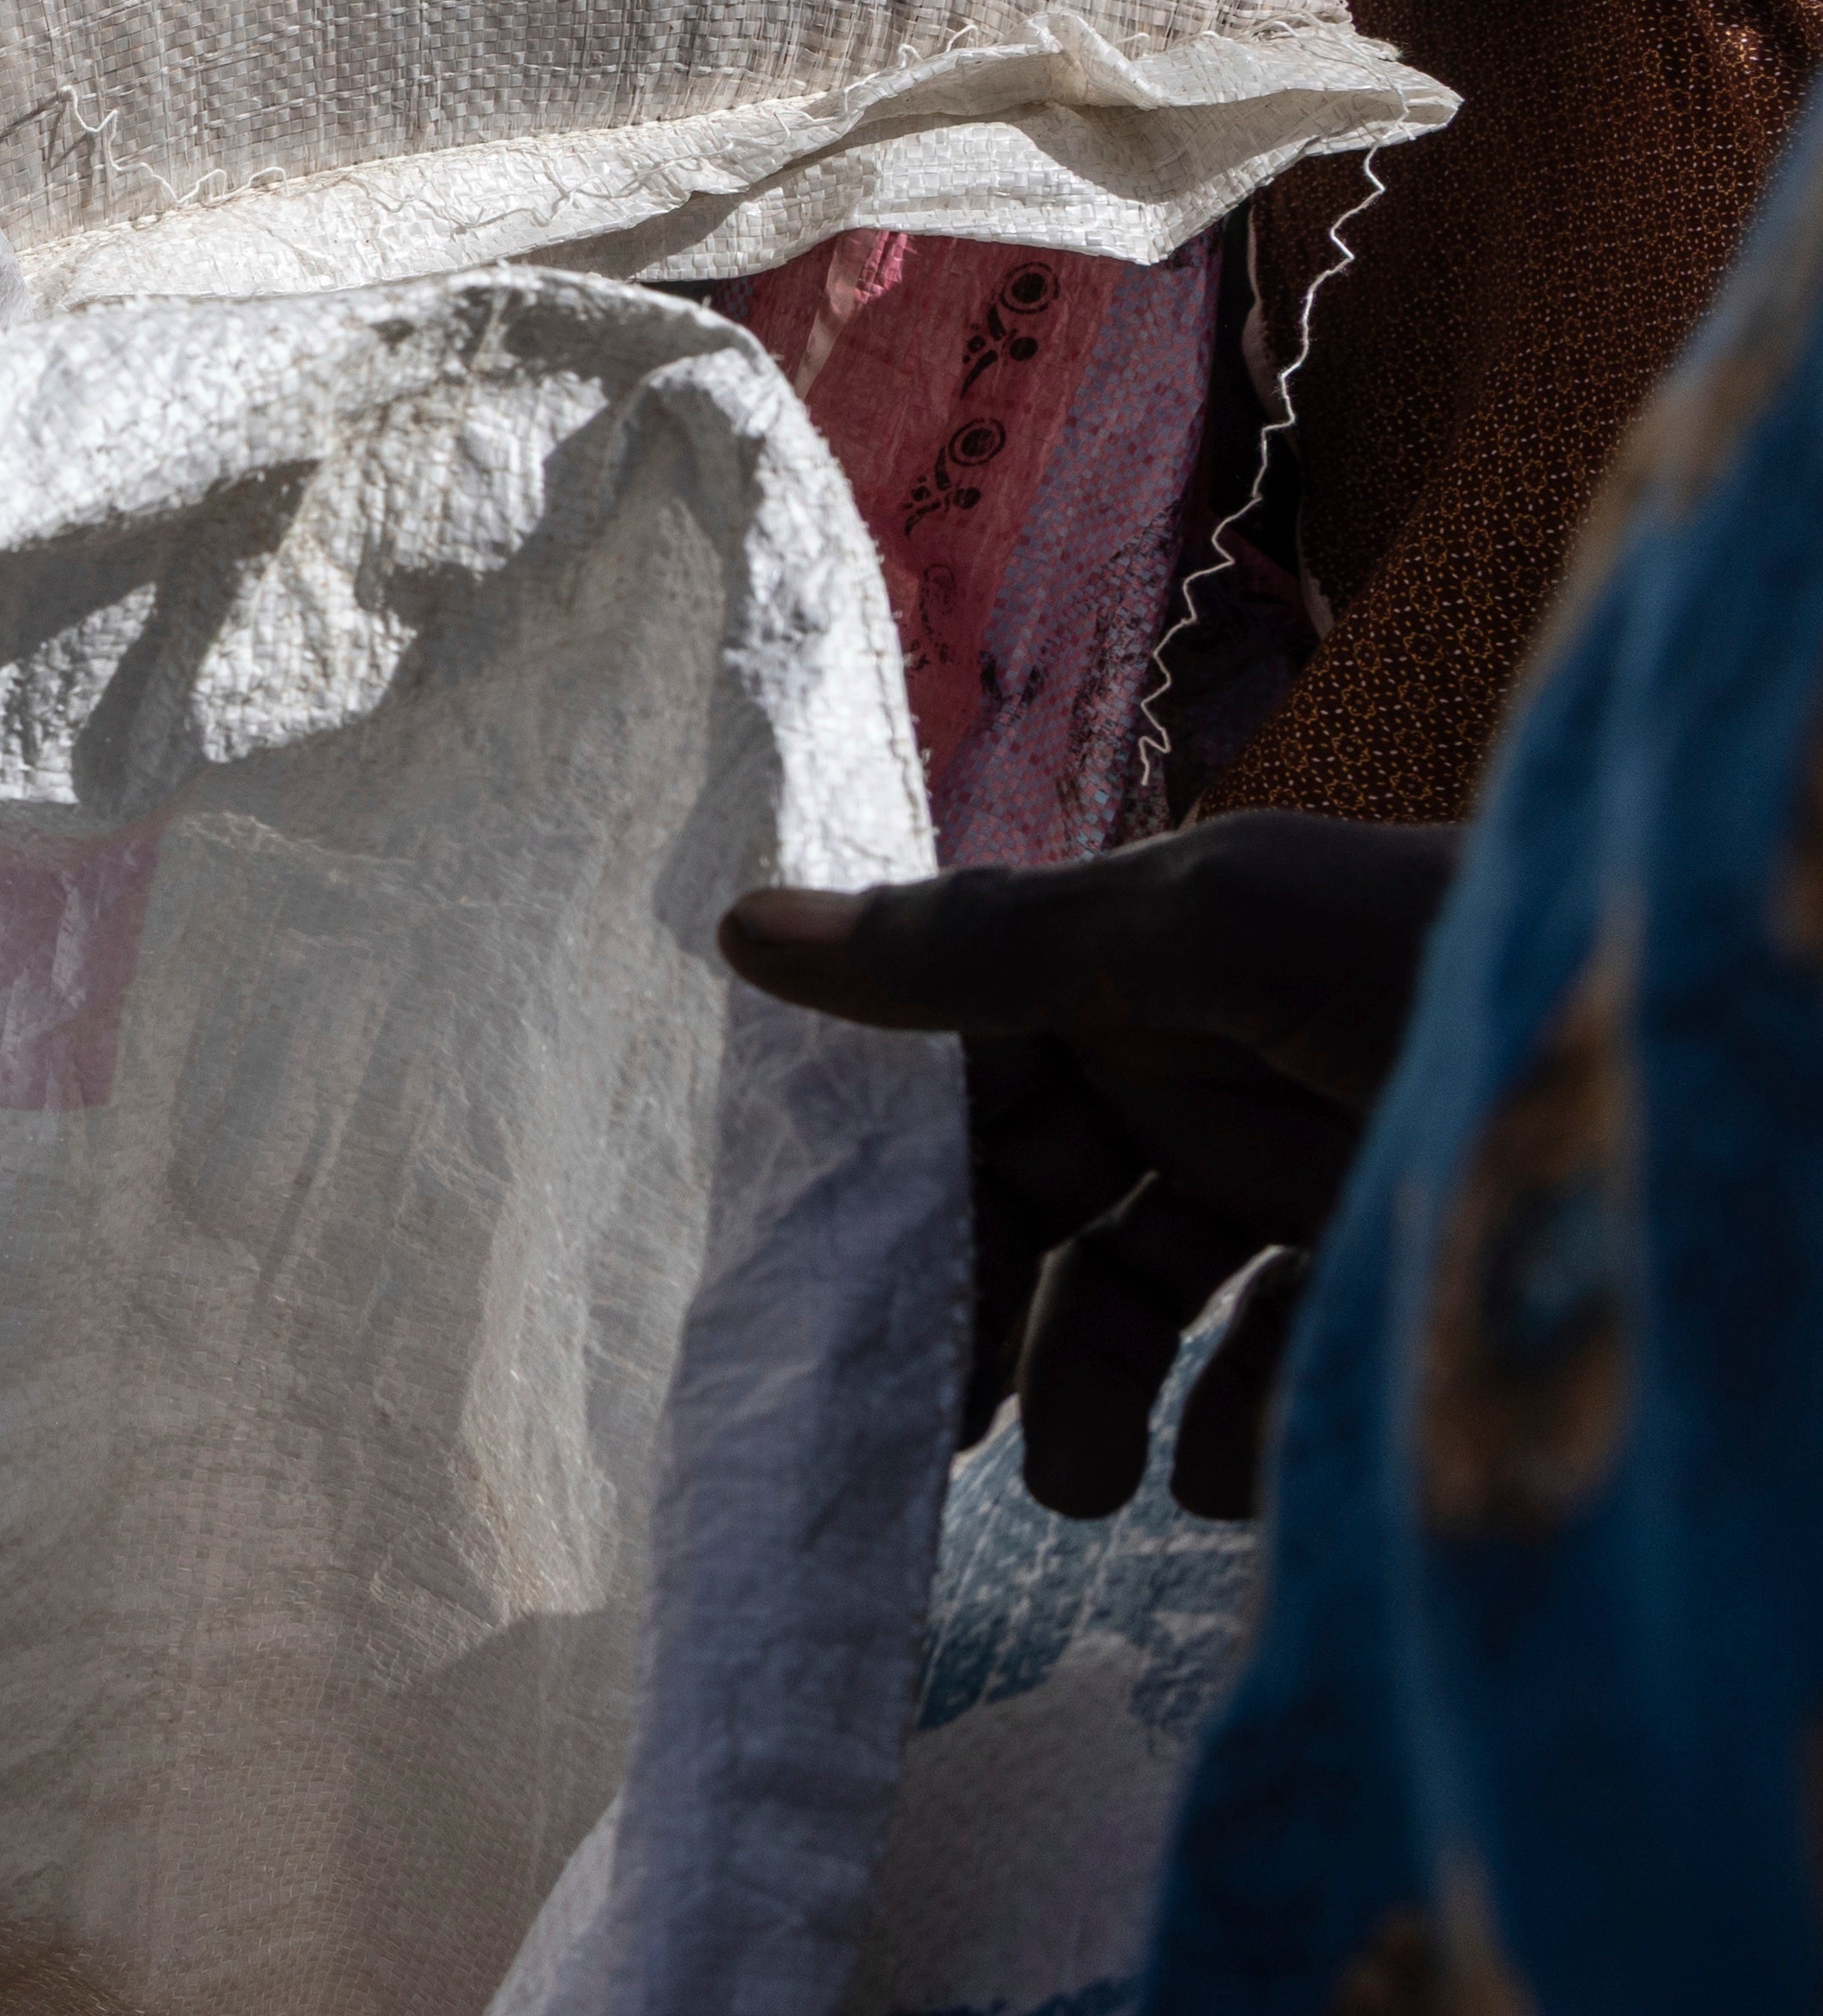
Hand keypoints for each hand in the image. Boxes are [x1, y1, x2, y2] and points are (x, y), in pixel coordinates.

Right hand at [720, 815, 1458, 1516]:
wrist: (1677, 1032)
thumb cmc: (1437, 947)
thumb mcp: (1194, 927)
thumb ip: (977, 949)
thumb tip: (741, 928)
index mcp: (1136, 964)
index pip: (963, 1077)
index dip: (898, 1182)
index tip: (837, 1295)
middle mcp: (1202, 1064)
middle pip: (1042, 1208)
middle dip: (989, 1322)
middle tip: (938, 1437)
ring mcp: (1294, 1168)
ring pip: (1144, 1301)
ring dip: (1102, 1397)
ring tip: (1096, 1490)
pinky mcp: (1383, 1266)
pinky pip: (1270, 1364)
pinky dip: (1234, 1430)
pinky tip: (1226, 1477)